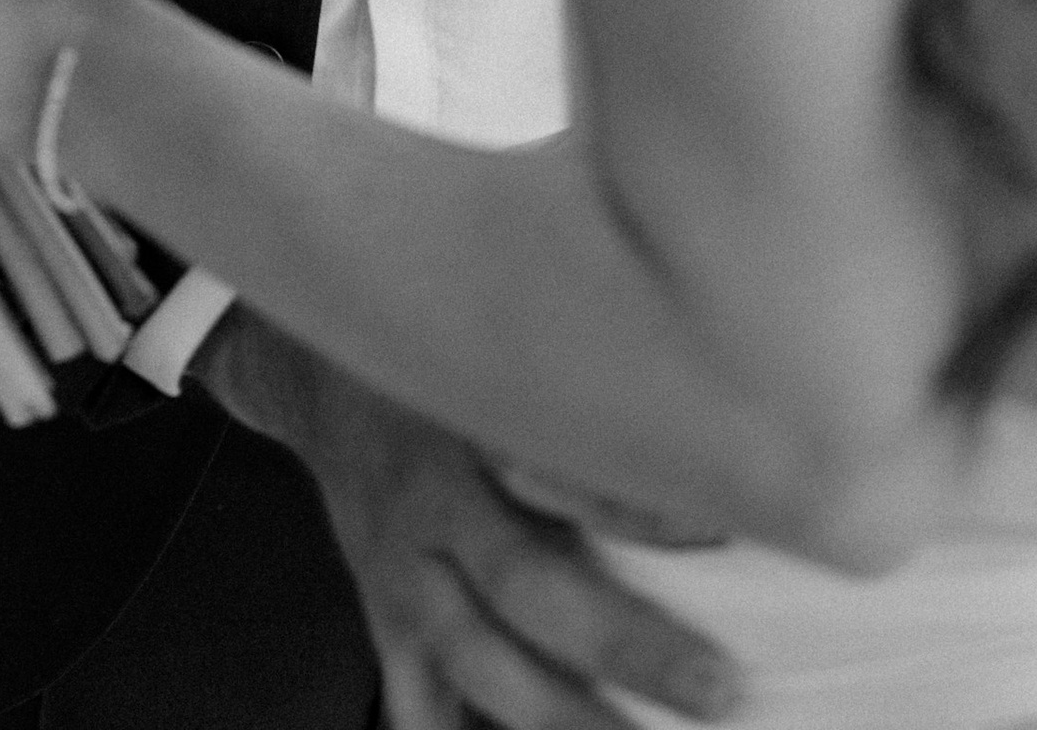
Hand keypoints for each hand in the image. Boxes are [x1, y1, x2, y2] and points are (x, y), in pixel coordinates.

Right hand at [199, 313, 741, 726]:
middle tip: (715, 688)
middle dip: (623, 646)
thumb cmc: (428, 360)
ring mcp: (402, 579)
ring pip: (480, 663)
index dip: (641, 506)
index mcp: (468, 426)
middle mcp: (432, 510)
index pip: (560, 468)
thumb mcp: (490, 344)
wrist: (312, 373)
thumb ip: (569, 382)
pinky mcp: (386, 622)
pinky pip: (417, 706)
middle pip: (526, 587)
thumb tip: (689, 415)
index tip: (724, 528)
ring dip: (562, 719)